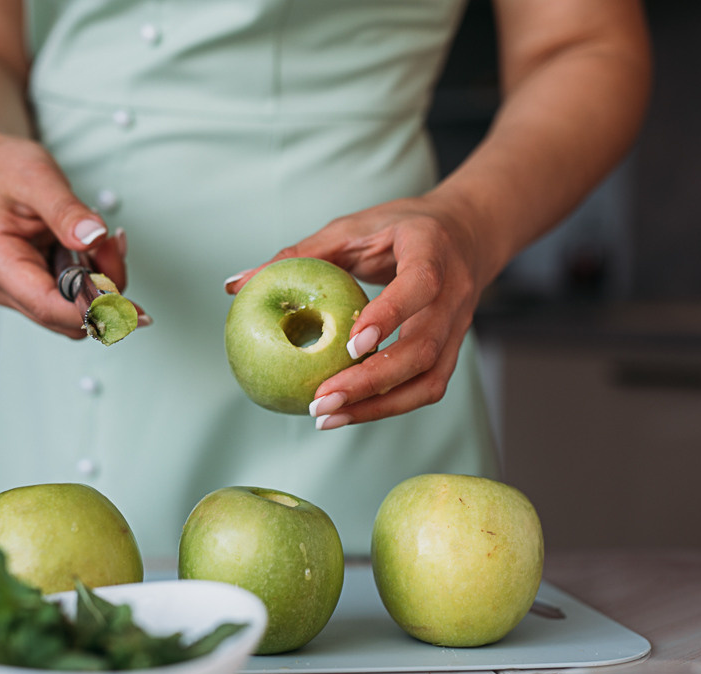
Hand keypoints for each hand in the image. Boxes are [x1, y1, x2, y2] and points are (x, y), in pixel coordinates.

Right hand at [0, 132, 140, 337]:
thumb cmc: (5, 171)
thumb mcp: (37, 178)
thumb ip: (66, 210)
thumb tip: (94, 236)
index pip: (47, 305)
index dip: (92, 311)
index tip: (132, 309)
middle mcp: (5, 285)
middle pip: (68, 316)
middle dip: (105, 289)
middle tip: (115, 244)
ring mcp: (21, 290)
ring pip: (78, 312)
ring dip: (104, 281)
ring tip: (106, 241)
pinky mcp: (39, 287)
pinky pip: (78, 297)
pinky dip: (98, 277)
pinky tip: (99, 248)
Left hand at [225, 196, 490, 427]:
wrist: (465, 235)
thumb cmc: (398, 229)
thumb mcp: (351, 229)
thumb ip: (300, 255)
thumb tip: (234, 285)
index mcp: (431, 250)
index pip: (420, 285)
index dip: (390, 316)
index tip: (352, 344)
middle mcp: (453, 294)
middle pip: (422, 347)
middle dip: (371, 380)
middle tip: (321, 398)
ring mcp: (458, 328)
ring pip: (428, 379)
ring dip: (378, 406)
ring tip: (326, 417)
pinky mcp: (452, 351)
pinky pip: (427, 389)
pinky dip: (388, 407)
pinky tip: (347, 413)